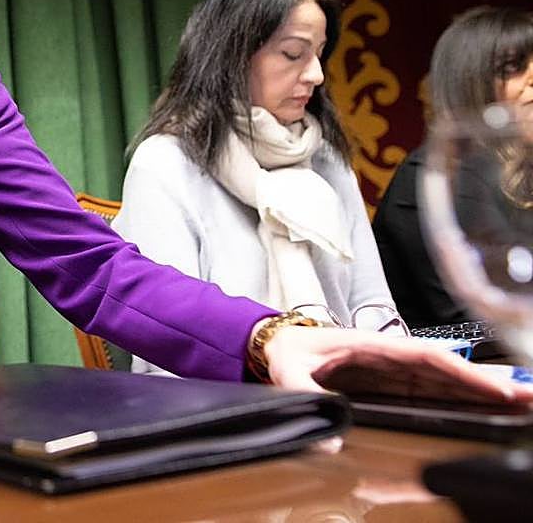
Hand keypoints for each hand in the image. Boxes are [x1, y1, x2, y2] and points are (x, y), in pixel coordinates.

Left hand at [262, 324, 532, 403]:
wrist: (270, 344)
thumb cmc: (284, 348)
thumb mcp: (287, 367)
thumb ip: (305, 393)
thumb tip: (326, 434)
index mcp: (370, 344)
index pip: (427, 359)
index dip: (464, 373)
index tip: (496, 387)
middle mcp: (387, 356)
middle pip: (446, 371)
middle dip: (486, 383)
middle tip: (525, 397)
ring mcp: (390, 370)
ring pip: (442, 382)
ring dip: (478, 392)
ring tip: (515, 404)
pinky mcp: (387, 383)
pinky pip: (427, 392)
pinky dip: (456, 399)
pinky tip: (480, 410)